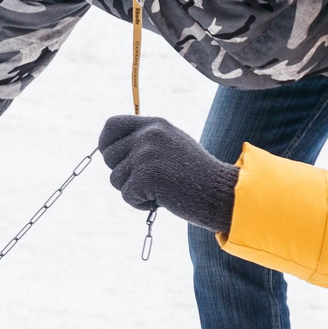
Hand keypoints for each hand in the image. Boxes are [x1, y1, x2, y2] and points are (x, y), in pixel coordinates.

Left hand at [97, 114, 236, 231]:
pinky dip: (140, 204)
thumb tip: (109, 150)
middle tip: (147, 182)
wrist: (222, 193)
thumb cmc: (198, 175)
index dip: (105, 143)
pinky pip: (126, 195)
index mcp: (154, 124)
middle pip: (109, 156)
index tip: (109, 158)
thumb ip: (144, 142)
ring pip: (115, 179)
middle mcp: (148, 134)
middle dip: (122, 174)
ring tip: (161, 190)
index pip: (111, 125)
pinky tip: (163, 200)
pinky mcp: (146, 176)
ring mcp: (146, 154)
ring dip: (134, 191)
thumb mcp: (171, 146)